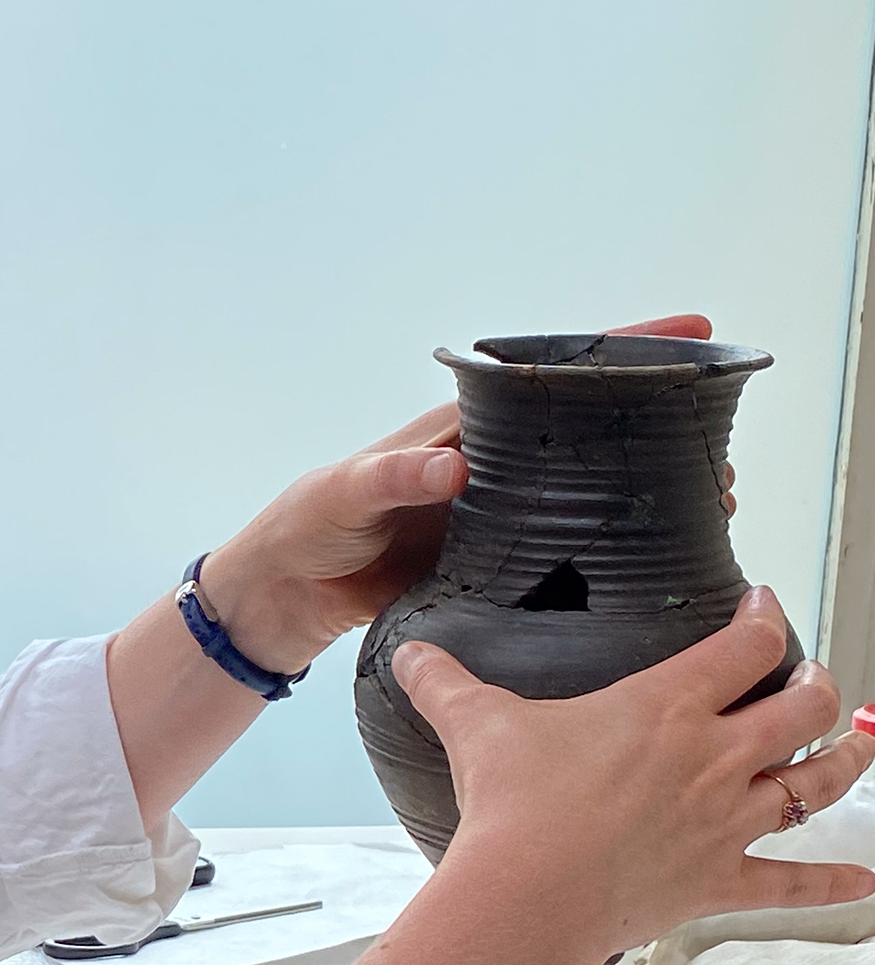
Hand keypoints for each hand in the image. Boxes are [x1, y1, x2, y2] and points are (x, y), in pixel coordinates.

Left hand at [196, 314, 735, 673]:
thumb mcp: (343, 492)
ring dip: (642, 501)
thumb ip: (393, 478)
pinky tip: (646, 571)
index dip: (623, 348)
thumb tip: (452, 469)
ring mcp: (498, 517)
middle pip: (589, 436)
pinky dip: (600, 561)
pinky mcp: (493, 570)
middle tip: (718, 450)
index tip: (692, 332)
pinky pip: (558, 559)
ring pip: (586, 499)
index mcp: (464, 427)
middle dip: (655, 434)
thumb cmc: (307, 523)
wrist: (288, 592)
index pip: (552, 373)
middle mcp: (493, 465)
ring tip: (708, 508)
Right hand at [393, 587, 874, 964]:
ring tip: (862, 741)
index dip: (766, 617)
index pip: (746, 646)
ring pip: (818, 782)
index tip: (765, 605)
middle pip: (803, 707)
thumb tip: (408, 654)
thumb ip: (446, 683)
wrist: (526, 896)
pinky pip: (793, 883)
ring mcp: (724, 823)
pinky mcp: (718, 882)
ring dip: (849, 758)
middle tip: (811, 677)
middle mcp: (714, 758)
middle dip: (816, 685)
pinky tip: (864, 882)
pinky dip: (834, 884)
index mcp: (667, 708)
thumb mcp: (475, 726)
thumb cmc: (510, 808)